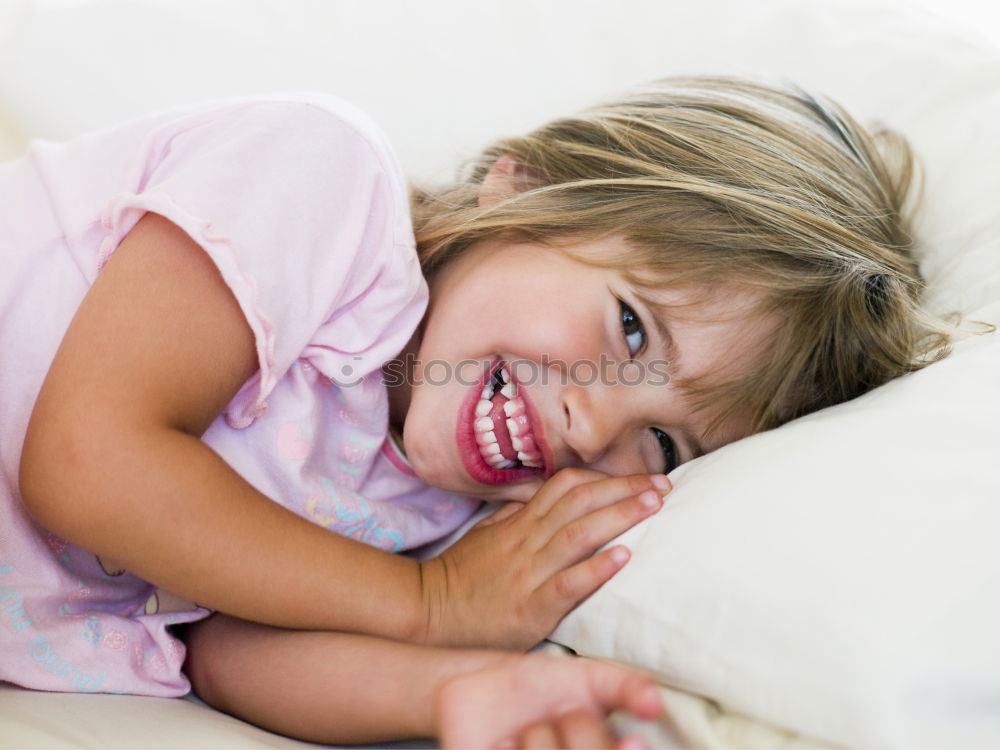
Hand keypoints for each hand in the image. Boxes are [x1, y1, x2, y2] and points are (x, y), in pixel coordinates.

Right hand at [418, 469, 669, 648]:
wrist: (427, 612)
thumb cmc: (459, 577)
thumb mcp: (484, 536)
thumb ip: (513, 517)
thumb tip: (539, 500)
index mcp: (520, 522)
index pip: (567, 486)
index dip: (606, 479)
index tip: (639, 479)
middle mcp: (528, 539)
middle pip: (581, 502)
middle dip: (624, 490)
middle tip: (663, 486)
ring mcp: (529, 571)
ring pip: (579, 533)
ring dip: (620, 516)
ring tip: (653, 506)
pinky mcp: (532, 606)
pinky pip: (568, 582)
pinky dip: (597, 568)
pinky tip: (624, 557)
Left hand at [436, 652, 662, 748]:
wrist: (483, 687)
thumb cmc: (544, 687)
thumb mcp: (591, 678)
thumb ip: (627, 686)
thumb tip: (655, 703)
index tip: (633, 742)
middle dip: (583, 733)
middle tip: (565, 712)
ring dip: (540, 741)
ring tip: (528, 728)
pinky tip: (502, 744)